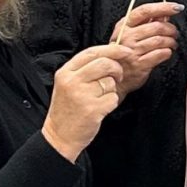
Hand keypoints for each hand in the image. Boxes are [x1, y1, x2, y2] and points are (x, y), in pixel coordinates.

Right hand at [41, 44, 126, 160]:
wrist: (59, 136)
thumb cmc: (67, 109)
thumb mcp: (68, 84)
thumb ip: (84, 69)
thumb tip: (111, 55)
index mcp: (65, 72)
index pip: (92, 52)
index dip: (113, 50)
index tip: (126, 52)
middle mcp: (72, 81)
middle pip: (104, 63)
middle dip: (117, 69)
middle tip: (118, 77)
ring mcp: (81, 95)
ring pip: (110, 82)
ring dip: (111, 90)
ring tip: (99, 99)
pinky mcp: (92, 109)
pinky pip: (113, 98)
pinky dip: (111, 103)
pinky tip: (100, 109)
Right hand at [110, 0, 181, 91]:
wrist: (113, 76)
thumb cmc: (123, 53)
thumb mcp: (130, 33)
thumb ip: (146, 22)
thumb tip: (164, 14)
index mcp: (124, 25)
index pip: (145, 11)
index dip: (163, 7)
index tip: (176, 7)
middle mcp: (127, 36)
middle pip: (157, 26)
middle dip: (171, 29)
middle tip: (174, 33)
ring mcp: (132, 50)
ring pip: (160, 40)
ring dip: (171, 41)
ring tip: (172, 43)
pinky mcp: (139, 64)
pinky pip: (161, 54)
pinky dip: (168, 52)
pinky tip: (166, 52)